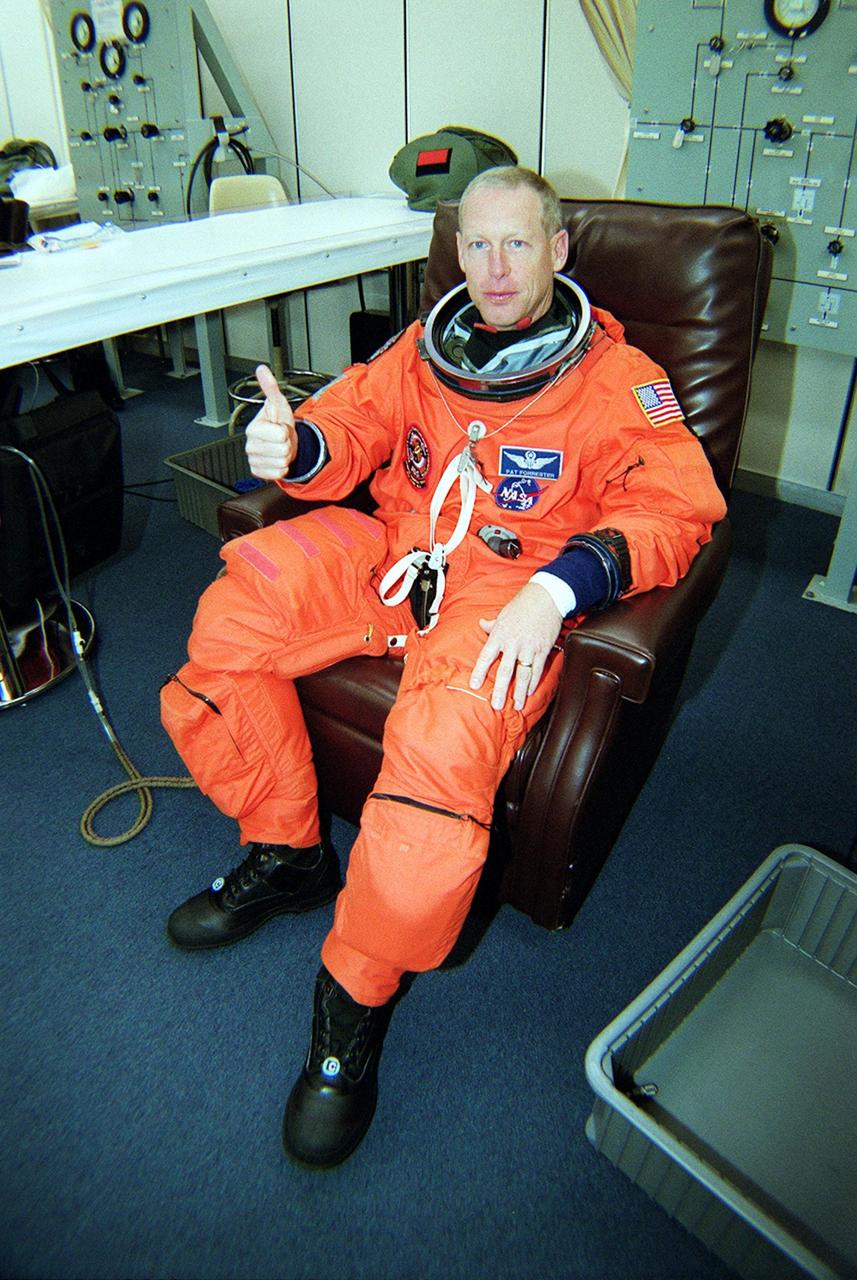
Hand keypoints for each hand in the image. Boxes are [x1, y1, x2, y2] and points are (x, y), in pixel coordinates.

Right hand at [244, 364, 297, 480]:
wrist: (282, 443)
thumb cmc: (280, 424)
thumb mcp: (279, 405)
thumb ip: (271, 388)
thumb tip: (262, 370)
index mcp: (253, 429)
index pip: (281, 435)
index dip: (285, 431)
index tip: (279, 427)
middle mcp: (250, 445)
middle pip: (283, 449)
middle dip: (286, 444)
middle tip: (281, 439)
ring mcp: (253, 460)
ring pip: (282, 462)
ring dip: (285, 456)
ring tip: (280, 448)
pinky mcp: (258, 472)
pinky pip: (278, 474)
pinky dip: (282, 468)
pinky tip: (276, 459)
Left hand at [469, 581, 562, 711]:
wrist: (546, 597)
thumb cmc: (523, 604)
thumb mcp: (503, 614)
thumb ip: (492, 624)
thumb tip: (481, 624)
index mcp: (499, 635)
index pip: (486, 657)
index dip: (479, 672)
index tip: (474, 685)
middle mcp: (513, 644)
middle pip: (505, 672)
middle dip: (501, 691)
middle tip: (496, 705)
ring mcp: (528, 648)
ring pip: (523, 675)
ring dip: (520, 693)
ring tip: (517, 706)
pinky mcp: (542, 650)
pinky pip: (537, 669)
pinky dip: (534, 682)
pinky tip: (530, 692)